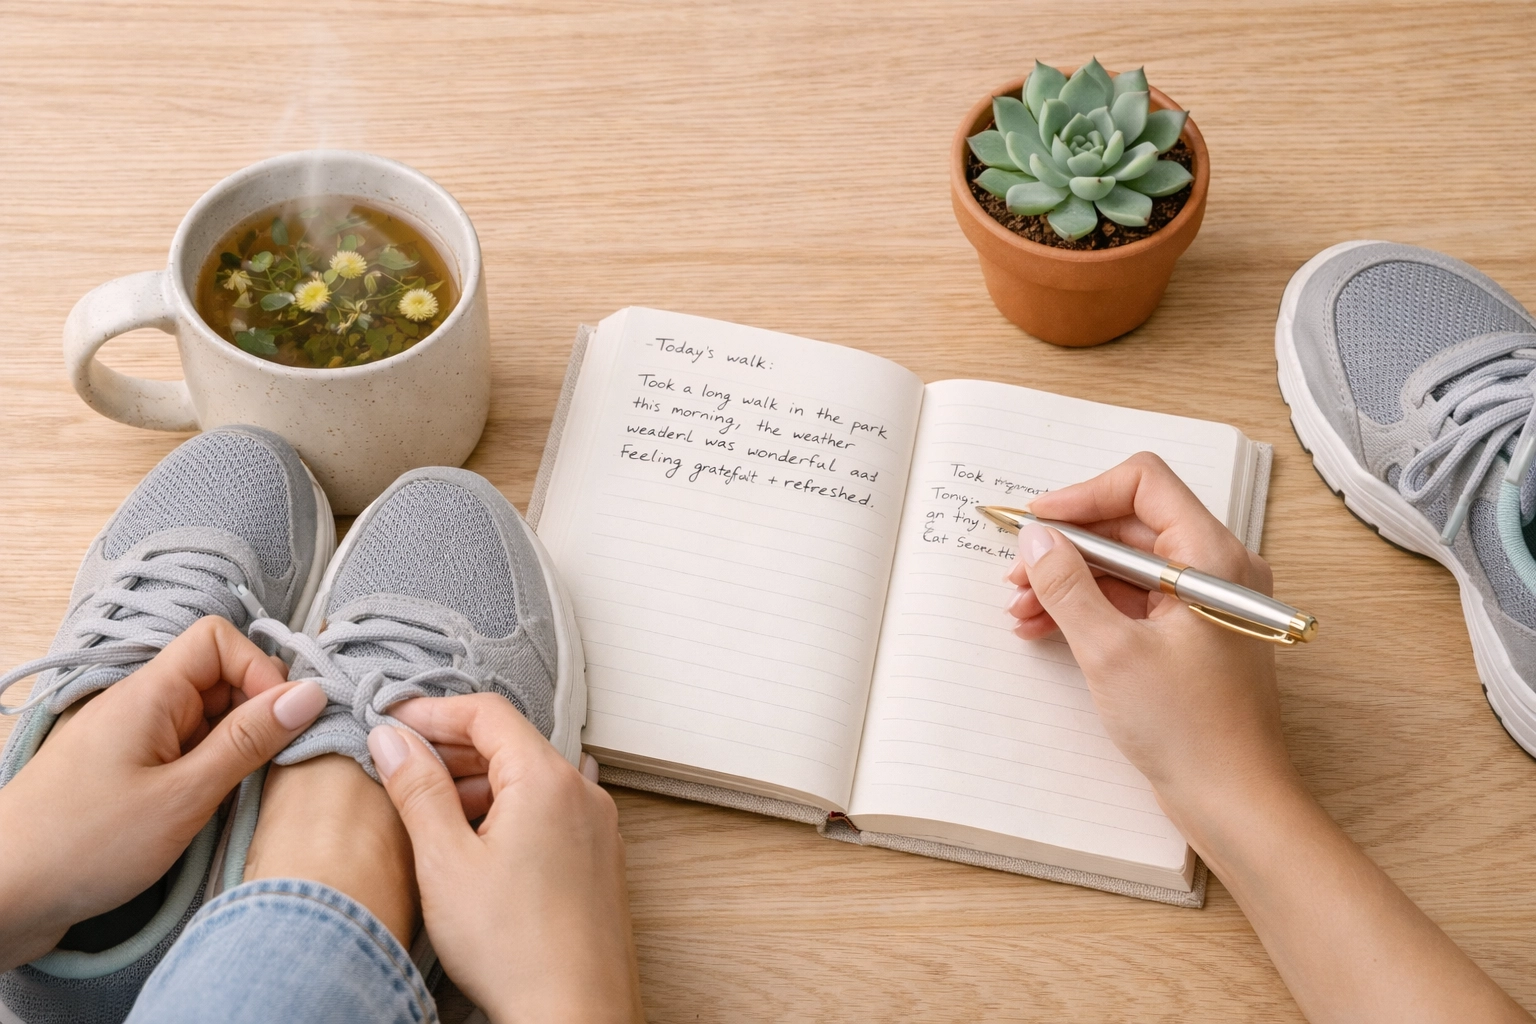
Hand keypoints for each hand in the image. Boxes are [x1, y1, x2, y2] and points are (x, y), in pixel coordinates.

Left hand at [0, 617, 326, 970]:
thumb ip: (248, 742)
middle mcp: (137, 706)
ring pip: (203, 718)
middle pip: (217, 678)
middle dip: (254, 713)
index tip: (280, 721)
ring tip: (232, 795)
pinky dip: (205, 771)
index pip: (218, 639)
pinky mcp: (122, 773)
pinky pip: (181, 750)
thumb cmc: (83, 847)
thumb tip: (309, 693)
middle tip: (268, 764)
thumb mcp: (184, 797)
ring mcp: (128, 740)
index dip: (259, 670)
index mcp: (147, 695)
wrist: (1, 899)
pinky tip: (205, 809)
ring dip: (232, 747)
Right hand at [368, 694, 643, 1023]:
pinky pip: (550, 812)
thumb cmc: (515, 948)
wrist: (574, 1014)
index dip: (432, 710)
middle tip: (400, 765)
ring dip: (478, 783)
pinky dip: (508, 811)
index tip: (392, 722)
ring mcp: (597, 826)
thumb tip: (392, 739)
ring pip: (530, 779)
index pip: (487, 712)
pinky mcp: (599, 859)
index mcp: (547, 779)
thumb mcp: (445, 861)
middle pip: (511, 742)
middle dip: (451, 747)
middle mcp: (583, 792)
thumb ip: (417, 790)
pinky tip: (475, 845)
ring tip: (430, 810)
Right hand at [1005, 451, 1289, 819]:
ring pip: (1125, 565)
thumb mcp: (1111, 652)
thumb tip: (1036, 540)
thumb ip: (1067, 586)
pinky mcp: (1189, 634)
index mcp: (1213, 558)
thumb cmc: (1191, 731)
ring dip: (1070, 579)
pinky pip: (1133, 600)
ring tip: (1021, 608)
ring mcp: (1203, 603)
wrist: (1234, 799)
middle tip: (1018, 572)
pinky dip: (1089, 607)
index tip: (1037, 521)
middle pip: (1129, 525)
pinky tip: (1044, 627)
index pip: (1144, 484)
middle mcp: (1215, 569)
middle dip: (1067, 545)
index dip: (1083, 495)